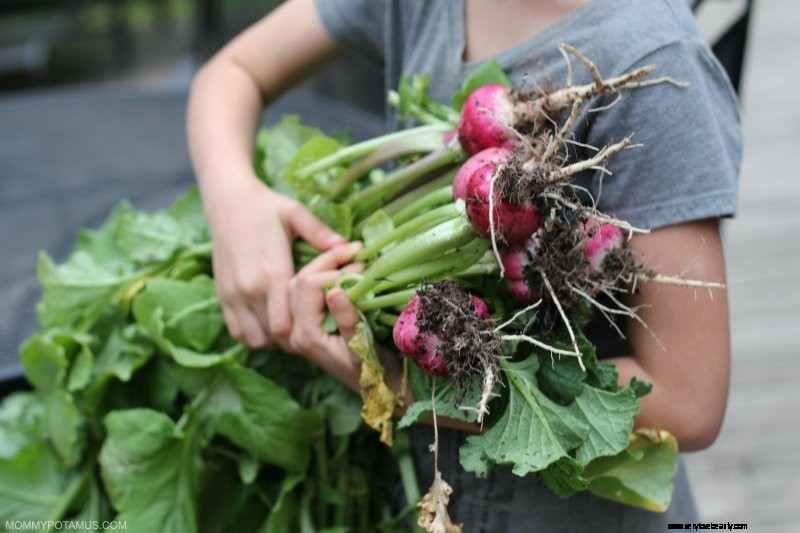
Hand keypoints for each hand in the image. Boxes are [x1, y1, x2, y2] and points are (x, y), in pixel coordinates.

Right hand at [207, 177, 345, 347]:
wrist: (228, 201)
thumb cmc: (267, 206)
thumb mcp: (296, 214)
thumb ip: (321, 234)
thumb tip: (351, 247)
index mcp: (272, 272)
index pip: (287, 324)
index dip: (306, 329)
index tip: (322, 324)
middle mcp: (250, 288)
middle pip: (274, 336)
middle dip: (295, 339)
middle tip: (313, 331)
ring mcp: (233, 294)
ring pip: (255, 338)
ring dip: (275, 340)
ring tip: (292, 329)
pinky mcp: (222, 295)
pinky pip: (238, 332)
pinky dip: (254, 335)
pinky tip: (271, 325)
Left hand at [286, 242, 365, 389]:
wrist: (383, 391)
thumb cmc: (379, 373)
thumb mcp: (366, 348)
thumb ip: (348, 321)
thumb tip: (334, 291)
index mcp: (305, 336)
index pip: (309, 285)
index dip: (336, 271)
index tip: (365, 268)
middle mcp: (294, 333)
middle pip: (300, 279)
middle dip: (329, 260)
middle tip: (359, 250)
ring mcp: (298, 328)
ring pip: (300, 281)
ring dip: (326, 264)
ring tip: (354, 254)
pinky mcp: (308, 324)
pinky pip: (307, 291)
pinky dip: (326, 275)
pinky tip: (346, 268)